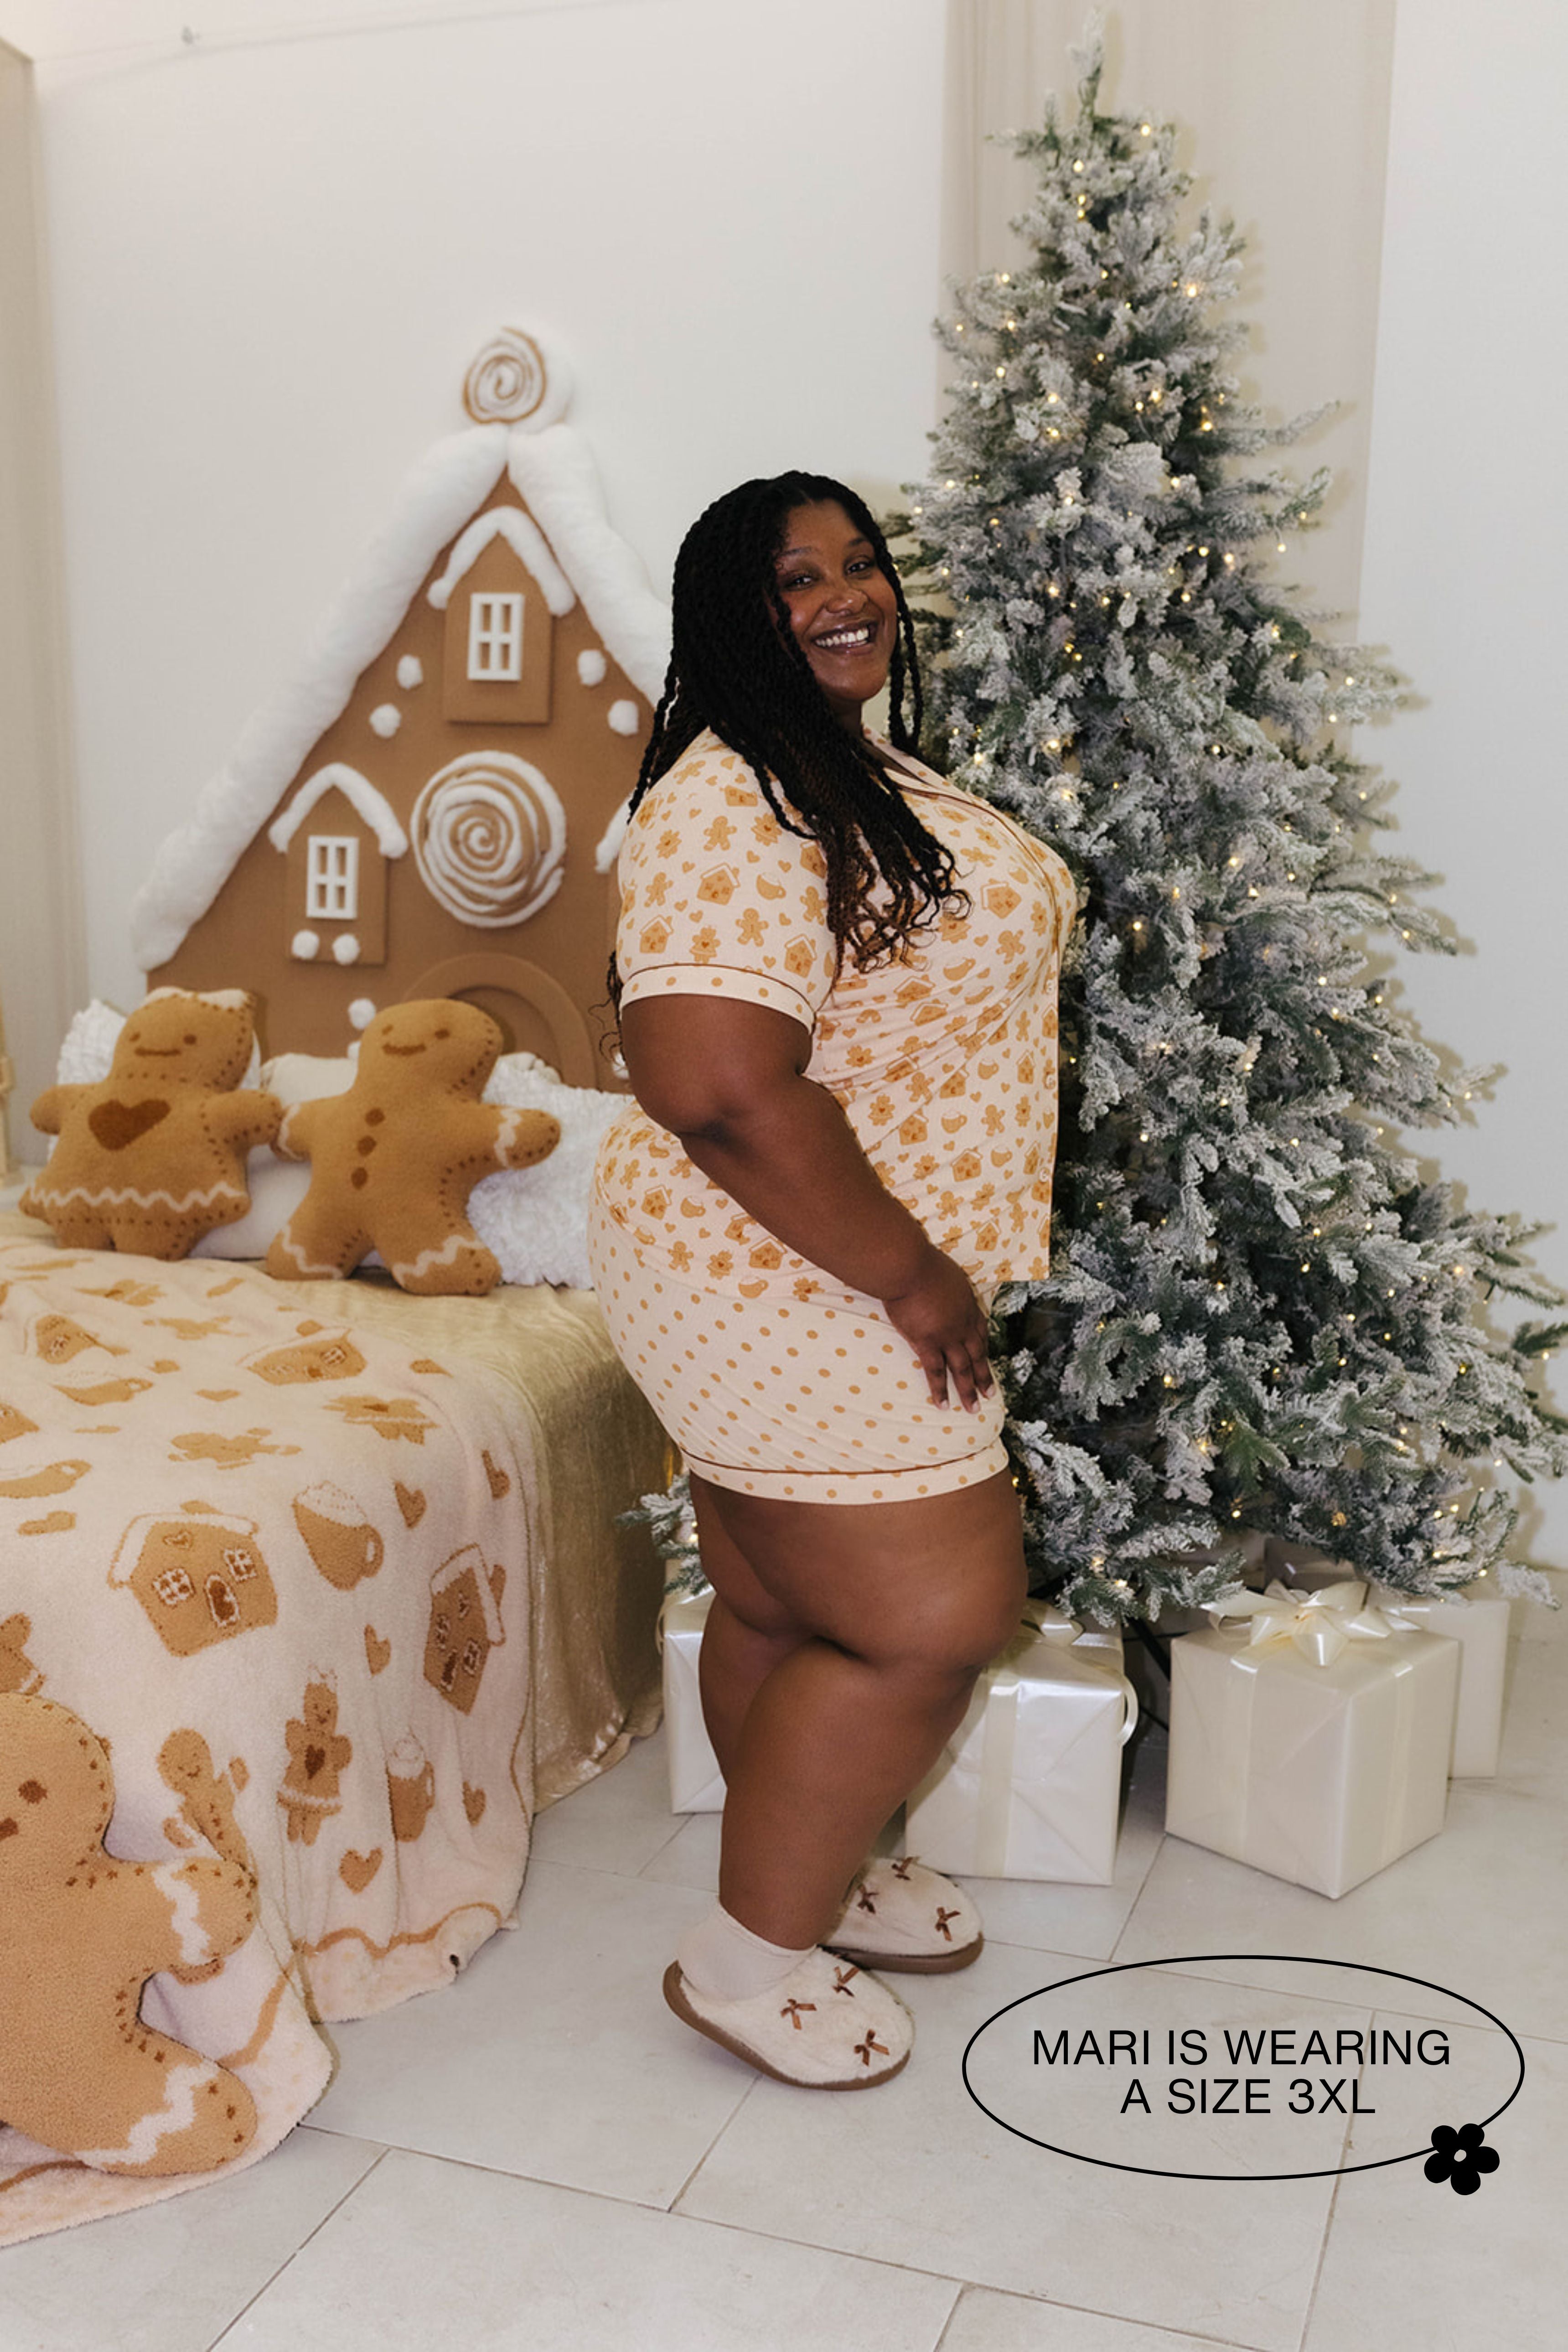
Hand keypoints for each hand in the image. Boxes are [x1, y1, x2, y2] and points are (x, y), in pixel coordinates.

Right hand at [881, 1248, 995, 1413]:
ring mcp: (946, 1335)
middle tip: (990, 1395)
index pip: (981, 1331)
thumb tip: (939, 1286)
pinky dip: (939, 1389)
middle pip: (977, 1354)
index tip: (986, 1358)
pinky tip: (942, 1405)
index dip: (983, 1347)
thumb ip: (945, 1285)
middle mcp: (962, 1324)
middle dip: (984, 1376)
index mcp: (967, 1304)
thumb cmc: (921, 1262)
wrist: (909, 1267)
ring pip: (962, 1368)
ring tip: (973, 1409)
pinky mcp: (927, 1343)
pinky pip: (935, 1372)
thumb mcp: (944, 1271)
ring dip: (968, 1390)